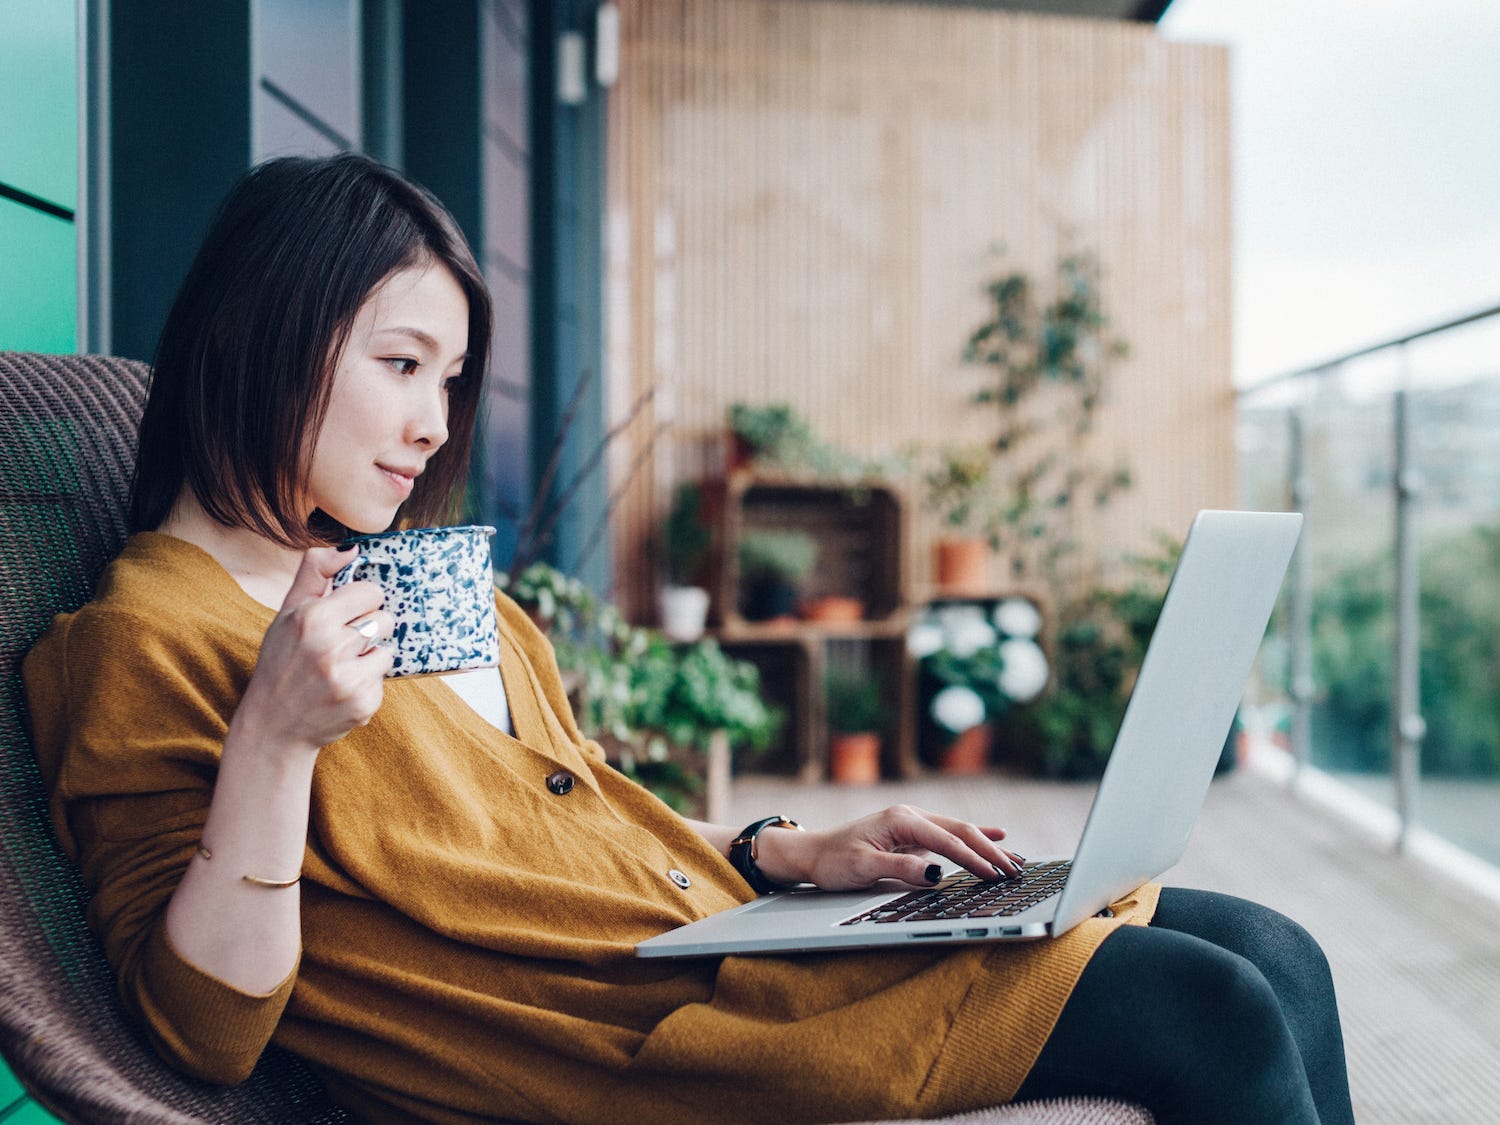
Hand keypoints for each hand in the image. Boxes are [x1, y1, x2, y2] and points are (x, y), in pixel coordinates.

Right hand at [233, 546, 394, 754]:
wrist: (273, 725)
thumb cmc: (281, 662)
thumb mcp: (287, 613)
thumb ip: (315, 574)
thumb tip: (350, 548)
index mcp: (312, 618)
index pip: (371, 592)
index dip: (361, 602)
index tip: (345, 614)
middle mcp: (331, 647)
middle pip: (385, 620)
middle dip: (367, 630)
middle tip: (340, 645)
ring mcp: (349, 679)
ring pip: (387, 651)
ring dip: (369, 659)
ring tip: (338, 669)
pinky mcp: (363, 704)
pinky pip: (384, 681)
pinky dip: (366, 684)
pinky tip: (340, 691)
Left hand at [756, 805, 1025, 891]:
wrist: (813, 853)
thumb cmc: (833, 861)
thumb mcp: (863, 868)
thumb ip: (900, 869)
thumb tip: (936, 873)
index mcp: (901, 820)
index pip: (947, 840)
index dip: (973, 859)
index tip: (994, 875)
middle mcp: (911, 816)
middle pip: (960, 831)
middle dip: (990, 850)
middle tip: (1015, 870)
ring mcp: (913, 824)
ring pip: (959, 831)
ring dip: (987, 844)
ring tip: (1016, 858)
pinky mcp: (913, 835)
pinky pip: (950, 836)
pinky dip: (974, 838)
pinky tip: (997, 835)